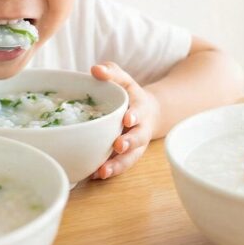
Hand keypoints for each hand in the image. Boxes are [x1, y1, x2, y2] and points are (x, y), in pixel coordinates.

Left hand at [90, 62, 159, 179]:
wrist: (149, 113)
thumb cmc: (130, 95)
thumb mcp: (124, 80)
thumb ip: (111, 72)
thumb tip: (95, 69)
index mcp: (140, 108)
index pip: (139, 110)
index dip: (134, 115)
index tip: (128, 118)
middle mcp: (141, 129)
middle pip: (138, 138)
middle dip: (130, 142)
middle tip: (118, 145)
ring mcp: (136, 146)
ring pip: (130, 158)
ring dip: (118, 165)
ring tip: (103, 171)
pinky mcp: (127, 157)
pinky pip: (120, 166)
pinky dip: (110, 171)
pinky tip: (95, 175)